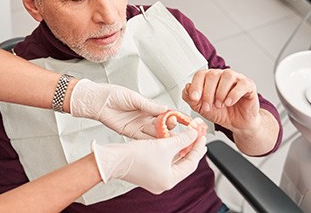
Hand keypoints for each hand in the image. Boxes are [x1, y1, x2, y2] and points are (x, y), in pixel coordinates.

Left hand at [70, 79, 168, 138]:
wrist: (97, 101)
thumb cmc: (113, 94)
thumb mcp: (133, 98)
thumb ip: (149, 105)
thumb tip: (165, 109)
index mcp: (148, 106)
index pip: (166, 112)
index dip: (176, 116)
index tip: (186, 120)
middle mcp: (145, 116)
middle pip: (162, 124)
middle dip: (170, 127)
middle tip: (177, 129)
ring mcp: (139, 125)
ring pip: (155, 133)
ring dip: (163, 136)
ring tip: (171, 139)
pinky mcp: (131, 133)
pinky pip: (143, 139)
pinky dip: (151, 142)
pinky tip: (158, 145)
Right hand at [91, 128, 206, 193]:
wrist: (113, 159)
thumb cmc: (135, 156)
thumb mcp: (164, 145)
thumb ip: (183, 139)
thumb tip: (195, 133)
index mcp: (170, 180)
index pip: (191, 163)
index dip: (198, 147)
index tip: (202, 136)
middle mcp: (163, 182)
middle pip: (183, 162)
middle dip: (191, 147)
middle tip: (198, 136)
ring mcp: (155, 177)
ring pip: (173, 160)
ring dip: (180, 147)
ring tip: (188, 135)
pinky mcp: (147, 170)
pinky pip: (164, 160)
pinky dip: (170, 150)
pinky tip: (172, 140)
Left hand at [182, 69, 259, 132]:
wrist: (237, 123)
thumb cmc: (220, 112)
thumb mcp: (201, 108)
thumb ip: (190, 98)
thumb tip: (186, 87)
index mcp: (210, 78)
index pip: (200, 74)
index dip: (196, 85)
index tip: (194, 98)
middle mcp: (222, 75)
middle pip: (212, 75)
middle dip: (208, 93)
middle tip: (208, 106)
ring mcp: (236, 79)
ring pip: (227, 76)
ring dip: (220, 93)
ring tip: (220, 105)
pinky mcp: (249, 85)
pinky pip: (242, 84)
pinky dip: (234, 94)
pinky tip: (229, 103)